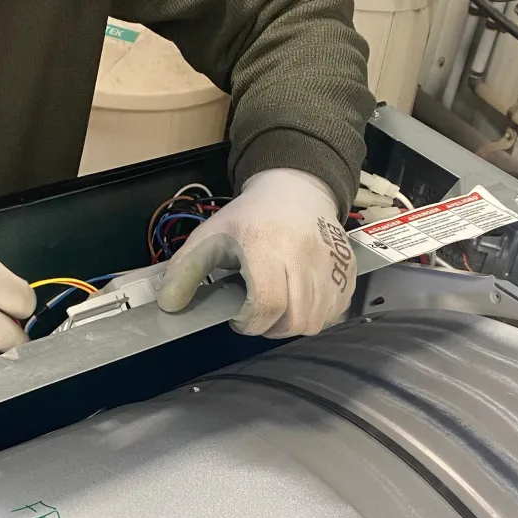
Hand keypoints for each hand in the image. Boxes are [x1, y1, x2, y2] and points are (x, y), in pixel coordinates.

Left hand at [158, 169, 355, 337]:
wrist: (296, 190)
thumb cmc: (250, 217)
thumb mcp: (211, 236)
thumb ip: (186, 271)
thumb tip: (169, 305)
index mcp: (267, 245)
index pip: (267, 303)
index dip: (250, 322)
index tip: (239, 317)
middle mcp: (304, 254)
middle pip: (295, 319)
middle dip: (271, 328)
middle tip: (258, 314)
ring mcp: (331, 262)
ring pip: (317, 320)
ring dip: (294, 324)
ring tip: (279, 308)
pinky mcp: (347, 269)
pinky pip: (336, 311)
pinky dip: (318, 315)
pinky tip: (301, 301)